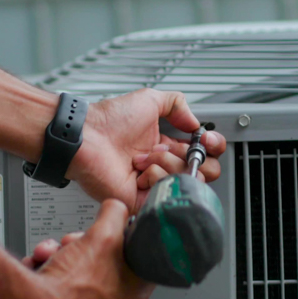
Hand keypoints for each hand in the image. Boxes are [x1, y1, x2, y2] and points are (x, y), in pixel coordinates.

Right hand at [0, 200, 153, 298]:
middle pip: (102, 264)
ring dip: (59, 255)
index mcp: (134, 296)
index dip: (121, 240)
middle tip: (73, 243)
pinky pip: (56, 287)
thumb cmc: (72, 286)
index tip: (109, 233)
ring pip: (76, 273)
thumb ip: (116, 214)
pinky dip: (46, 273)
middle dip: (82, 245)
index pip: (138, 261)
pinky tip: (39, 267)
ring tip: (50, 254)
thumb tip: (116, 208)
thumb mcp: (103, 234)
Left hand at [67, 89, 226, 211]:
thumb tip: (194, 121)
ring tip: (146, 156)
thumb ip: (177, 104)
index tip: (206, 138)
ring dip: (167, 162)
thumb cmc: (109, 120)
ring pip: (186, 180)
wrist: (86, 137)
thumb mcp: (149, 100)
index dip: (210, 145)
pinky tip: (139, 170)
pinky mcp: (143, 198)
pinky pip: (165, 191)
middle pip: (203, 171)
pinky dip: (154, 176)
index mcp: (166, 143)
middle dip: (195, 157)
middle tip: (181, 149)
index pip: (203, 151)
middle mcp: (162, 164)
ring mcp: (154, 182)